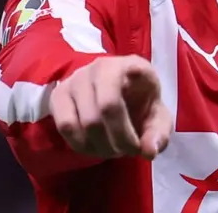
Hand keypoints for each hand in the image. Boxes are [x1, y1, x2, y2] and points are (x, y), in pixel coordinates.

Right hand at [49, 55, 172, 159]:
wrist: (119, 91)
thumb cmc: (141, 102)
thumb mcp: (157, 117)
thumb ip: (159, 134)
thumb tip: (149, 151)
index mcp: (131, 65)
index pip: (123, 91)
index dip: (127, 124)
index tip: (138, 141)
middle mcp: (100, 67)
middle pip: (103, 111)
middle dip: (118, 141)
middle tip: (128, 152)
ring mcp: (76, 79)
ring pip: (81, 121)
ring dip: (99, 146)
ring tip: (114, 151)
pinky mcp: (58, 94)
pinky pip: (65, 126)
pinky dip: (80, 144)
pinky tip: (94, 147)